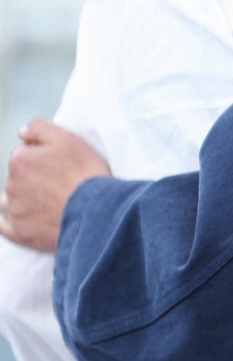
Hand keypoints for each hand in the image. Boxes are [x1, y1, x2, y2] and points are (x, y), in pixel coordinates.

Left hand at [0, 119, 108, 251]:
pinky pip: (4, 226)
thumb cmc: (85, 174)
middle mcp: (11, 184)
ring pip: (8, 200)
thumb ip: (39, 128)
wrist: (96, 212)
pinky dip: (9, 221)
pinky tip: (21, 218)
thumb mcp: (67, 138)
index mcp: (19, 160)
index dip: (42, 156)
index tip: (59, 163)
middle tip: (58, 181)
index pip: (23, 153)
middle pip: (16, 176)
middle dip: (31, 177)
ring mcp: (14, 210)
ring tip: (47, 201)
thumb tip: (22, 132)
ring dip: (21, 198)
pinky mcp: (20, 232)